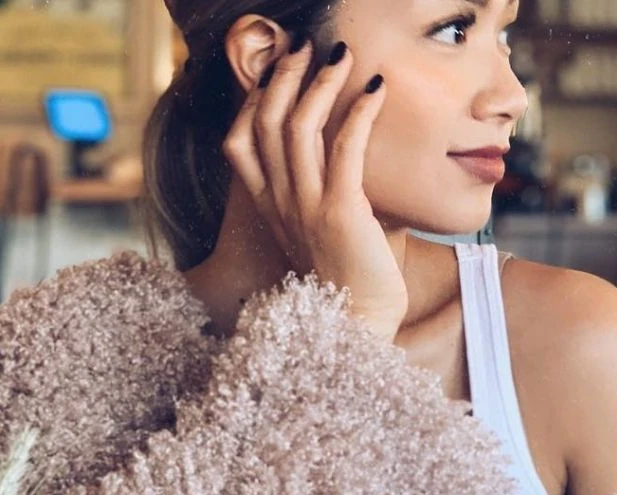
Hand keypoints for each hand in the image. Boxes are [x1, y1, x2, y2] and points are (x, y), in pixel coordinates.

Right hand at [222, 39, 407, 340]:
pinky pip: (345, 148)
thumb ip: (313, 197)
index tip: (273, 71)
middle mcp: (279, 204)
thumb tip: (334, 157)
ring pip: (298, 127)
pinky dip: (359, 111)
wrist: (357, 327)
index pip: (240, 142)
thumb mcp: (316, 233)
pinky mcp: (341, 213)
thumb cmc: (347, 278)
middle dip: (284, 76)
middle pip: (265, 123)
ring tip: (341, 52)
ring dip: (320, 82)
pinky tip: (375, 88)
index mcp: (269, 208)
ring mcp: (306, 208)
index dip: (252, 100)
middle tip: (305, 46)